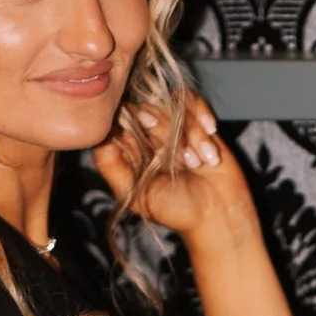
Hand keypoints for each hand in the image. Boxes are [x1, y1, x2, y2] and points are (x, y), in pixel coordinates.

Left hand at [90, 91, 259, 255]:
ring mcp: (172, 126)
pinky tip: (209, 140)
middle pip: (147, 109)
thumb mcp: (135, 193)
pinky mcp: (195, 120)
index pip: (119, 118)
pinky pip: (192, 101)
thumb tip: (97, 133)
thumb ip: (111, 164)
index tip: (150, 129)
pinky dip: (202, 118)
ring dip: (190, 134)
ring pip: (172, 105)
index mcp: (129, 149)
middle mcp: (148, 135)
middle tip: (183, 161)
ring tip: (198, 164)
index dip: (132, 118)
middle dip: (168, 132)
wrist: (218, 215)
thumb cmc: (176, 211)